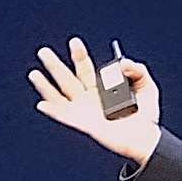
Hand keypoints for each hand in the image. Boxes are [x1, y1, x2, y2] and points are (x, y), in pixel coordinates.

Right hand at [28, 37, 161, 164]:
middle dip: (55, 65)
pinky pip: (64, 117)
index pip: (85, 68)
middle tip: (43, 51)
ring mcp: (84, 112)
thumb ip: (138, 70)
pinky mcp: (84, 125)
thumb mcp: (147, 86)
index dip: (79, 55)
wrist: (146, 138)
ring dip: (45, 85)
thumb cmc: (146, 115)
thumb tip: (123, 62)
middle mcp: (89, 98)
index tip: (74, 42)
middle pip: (67, 78)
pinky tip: (42, 104)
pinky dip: (53, 111)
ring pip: (60, 96)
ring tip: (34, 73)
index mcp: (101, 87)